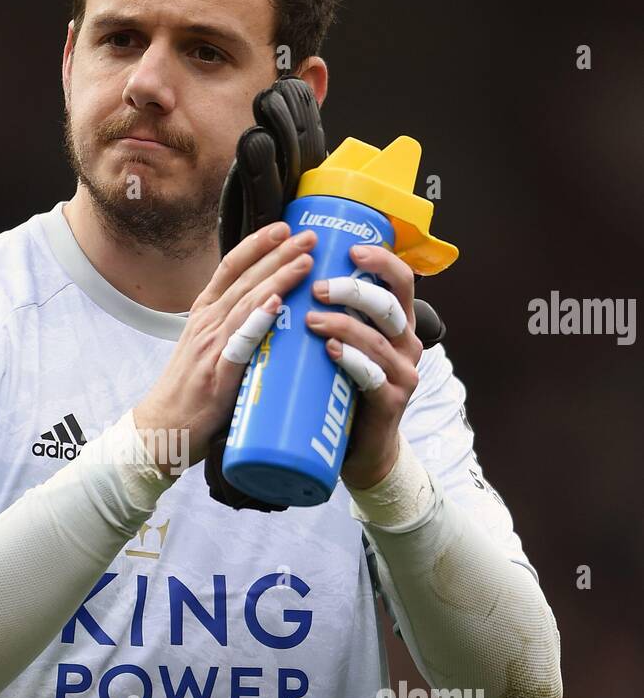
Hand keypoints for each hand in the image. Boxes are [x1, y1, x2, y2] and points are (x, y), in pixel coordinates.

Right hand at [133, 222, 316, 476]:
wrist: (162, 428)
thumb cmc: (190, 392)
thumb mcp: (209, 348)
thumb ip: (235, 328)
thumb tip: (270, 312)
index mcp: (204, 314)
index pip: (230, 267)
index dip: (257, 244)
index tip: (283, 227)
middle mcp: (207, 323)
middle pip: (244, 278)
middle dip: (278, 253)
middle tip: (309, 234)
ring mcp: (211, 346)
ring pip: (246, 302)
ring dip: (277, 278)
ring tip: (305, 259)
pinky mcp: (217, 373)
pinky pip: (240, 342)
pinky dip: (257, 319)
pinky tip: (274, 303)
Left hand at [305, 242, 422, 489]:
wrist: (360, 448)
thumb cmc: (343, 387)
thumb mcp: (344, 344)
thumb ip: (332, 314)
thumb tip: (290, 273)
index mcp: (397, 323)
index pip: (402, 281)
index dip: (381, 260)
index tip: (351, 249)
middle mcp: (407, 344)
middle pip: (390, 305)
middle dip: (354, 290)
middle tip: (317, 287)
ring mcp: (403, 374)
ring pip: (378, 339)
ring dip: (343, 324)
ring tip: (310, 318)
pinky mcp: (392, 402)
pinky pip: (373, 376)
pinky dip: (351, 360)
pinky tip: (330, 351)